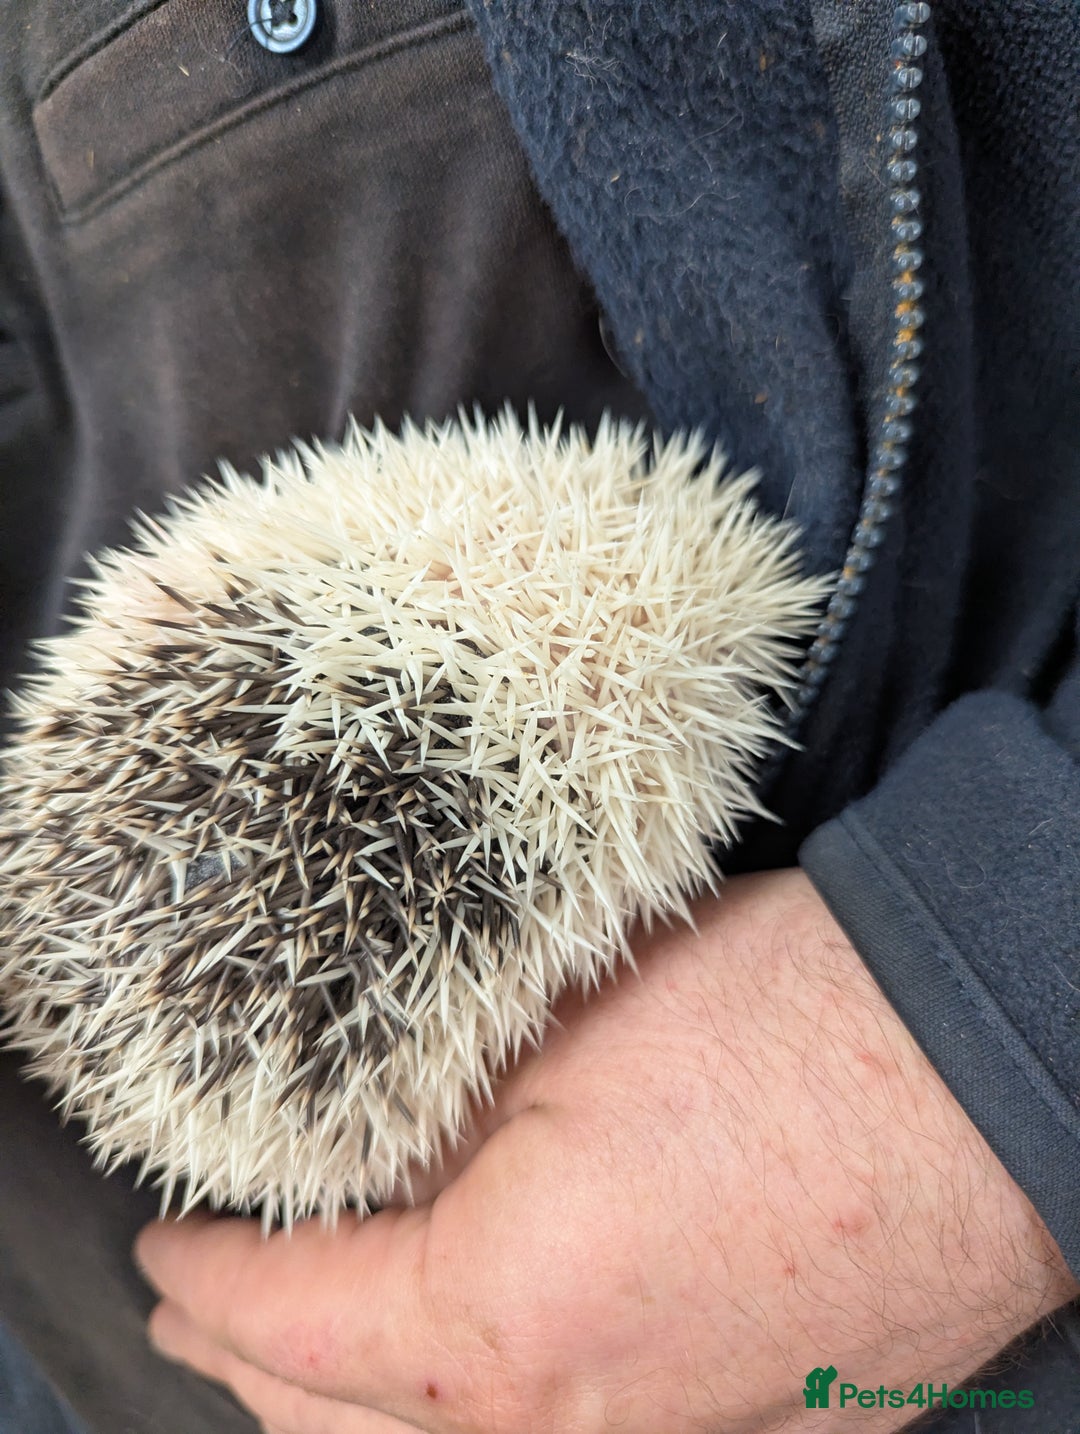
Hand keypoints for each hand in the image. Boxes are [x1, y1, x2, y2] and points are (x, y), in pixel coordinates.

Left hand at [134, 869, 1077, 1432]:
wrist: (976, 1062)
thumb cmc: (791, 1021)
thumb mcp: (564, 1030)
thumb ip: (434, 1119)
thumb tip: (359, 1155)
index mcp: (505, 1318)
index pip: (289, 1323)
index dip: (208, 1283)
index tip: (166, 1253)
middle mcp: (577, 1428)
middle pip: (345, 1432)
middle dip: (250, 1367)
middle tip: (200, 1313)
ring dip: (349, 1417)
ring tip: (300, 1365)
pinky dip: (472, 1424)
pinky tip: (465, 1381)